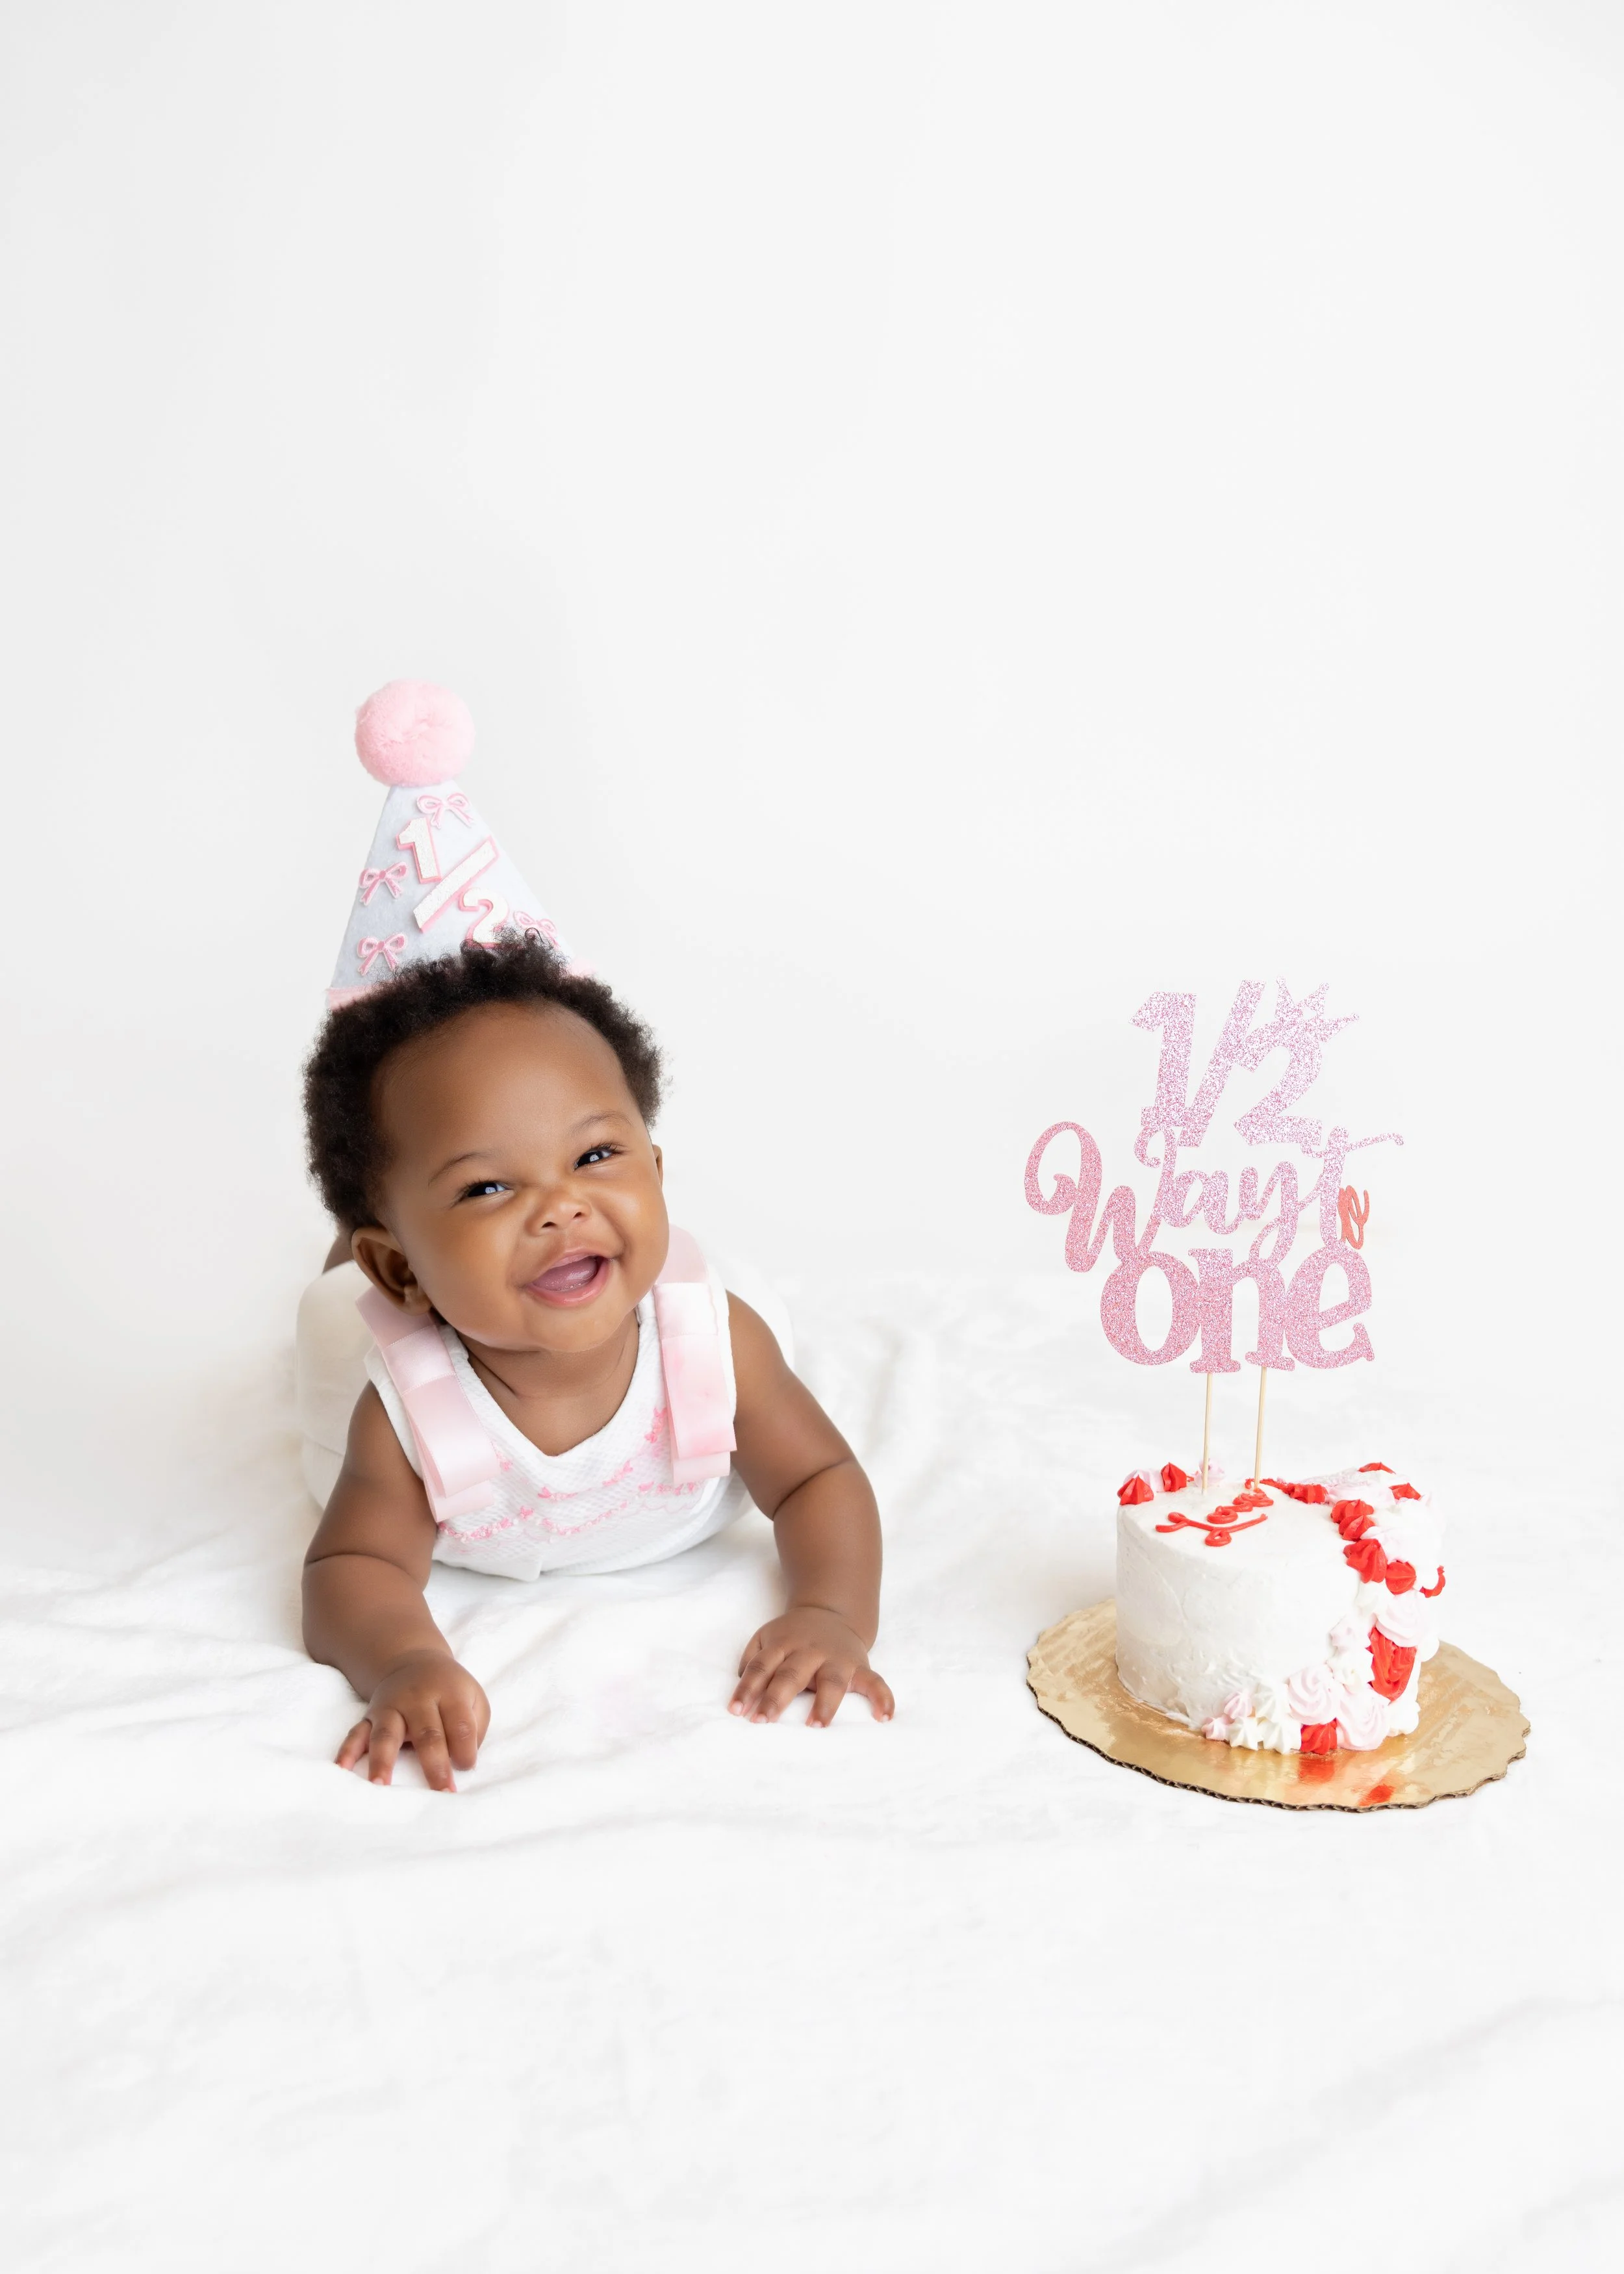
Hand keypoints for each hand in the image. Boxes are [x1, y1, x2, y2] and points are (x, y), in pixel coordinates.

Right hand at [336, 1649, 489, 1789]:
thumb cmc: (449, 1692)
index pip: (461, 1724)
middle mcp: (418, 1699)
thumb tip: (462, 1763)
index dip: (465, 1749)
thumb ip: (475, 1729)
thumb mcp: (473, 1699)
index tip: (466, 1768)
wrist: (414, 1662)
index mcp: (449, 1694)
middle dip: (435, 1765)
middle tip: (441, 1791)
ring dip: (383, 1760)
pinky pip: (357, 1733)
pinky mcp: (370, 1716)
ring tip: (380, 1785)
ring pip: (387, 1734)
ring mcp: (391, 1707)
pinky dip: (348, 1750)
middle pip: (427, 1733)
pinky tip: (342, 1768)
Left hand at [730, 1607, 894, 1726]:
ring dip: (824, 1703)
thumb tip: (739, 1697)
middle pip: (791, 1674)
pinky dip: (882, 1698)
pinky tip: (883, 1717)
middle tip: (762, 1720)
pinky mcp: (859, 1666)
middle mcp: (809, 1650)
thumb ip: (751, 1662)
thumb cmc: (792, 1637)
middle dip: (777, 1698)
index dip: (748, 1687)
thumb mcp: (767, 1638)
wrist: (832, 1613)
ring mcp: (836, 1658)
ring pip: (831, 1681)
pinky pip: (875, 1681)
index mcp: (783, 1643)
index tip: (737, 1711)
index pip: (761, 1666)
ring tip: (815, 1725)